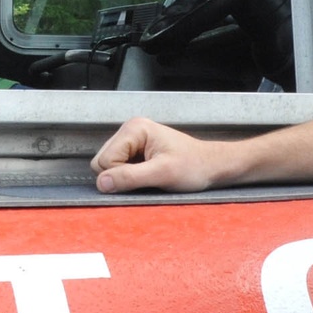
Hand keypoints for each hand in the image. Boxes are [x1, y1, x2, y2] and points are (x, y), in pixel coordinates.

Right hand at [91, 118, 222, 193]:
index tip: (146, 176)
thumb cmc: (193, 166)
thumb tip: (102, 183)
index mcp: (135, 128)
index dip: (120, 175)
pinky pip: (118, 169)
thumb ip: (130, 177)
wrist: (211, 166)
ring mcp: (132, 140)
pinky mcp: (135, 151)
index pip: (104, 160)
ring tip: (150, 175)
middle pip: (102, 162)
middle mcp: (130, 130)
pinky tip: (148, 174)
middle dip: (121, 176)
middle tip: (148, 176)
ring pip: (108, 167)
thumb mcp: (162, 173)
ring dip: (126, 177)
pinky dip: (130, 176)